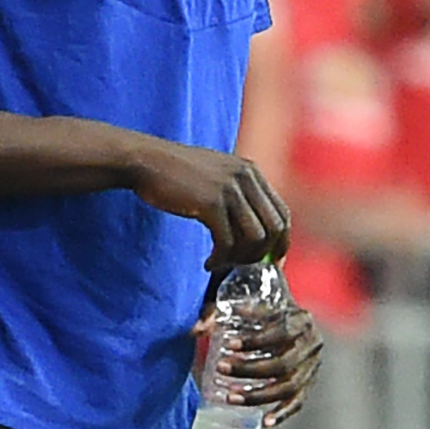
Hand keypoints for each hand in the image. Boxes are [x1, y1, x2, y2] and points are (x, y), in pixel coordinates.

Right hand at [130, 139, 291, 268]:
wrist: (147, 161)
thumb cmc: (178, 174)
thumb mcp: (218, 174)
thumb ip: (239, 194)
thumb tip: (256, 232)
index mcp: (251, 171)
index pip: (282, 214)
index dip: (281, 242)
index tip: (269, 261)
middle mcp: (246, 178)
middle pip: (274, 228)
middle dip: (263, 254)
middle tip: (244, 267)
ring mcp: (230, 189)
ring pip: (255, 238)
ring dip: (240, 258)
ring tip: (222, 262)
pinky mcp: (211, 203)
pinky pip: (227, 242)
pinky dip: (220, 259)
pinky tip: (208, 263)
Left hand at [218, 302, 322, 424]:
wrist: (293, 323)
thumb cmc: (268, 314)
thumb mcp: (252, 307)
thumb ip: (224, 313)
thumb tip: (197, 328)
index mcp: (300, 320)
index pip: (280, 332)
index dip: (255, 341)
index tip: (230, 345)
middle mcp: (311, 344)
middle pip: (283, 363)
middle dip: (249, 369)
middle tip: (222, 368)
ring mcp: (312, 367)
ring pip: (289, 387)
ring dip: (259, 395)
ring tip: (231, 397)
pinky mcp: (308, 383)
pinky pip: (298, 402)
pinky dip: (282, 413)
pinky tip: (265, 421)